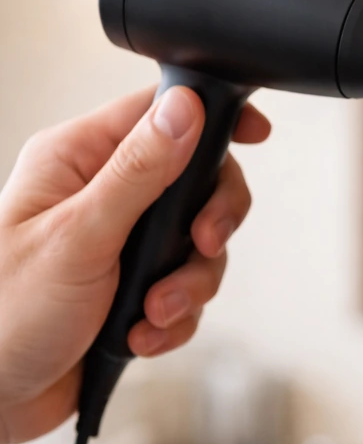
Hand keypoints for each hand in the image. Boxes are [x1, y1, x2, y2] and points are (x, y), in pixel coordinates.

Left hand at [0, 86, 269, 443]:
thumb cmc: (4, 313)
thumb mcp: (78, 236)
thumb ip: (138, 171)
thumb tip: (186, 108)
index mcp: (79, 160)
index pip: (161, 114)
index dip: (213, 119)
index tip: (255, 136)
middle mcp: (104, 194)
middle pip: (197, 182)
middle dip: (210, 223)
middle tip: (202, 246)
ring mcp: (121, 243)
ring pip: (198, 245)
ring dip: (188, 286)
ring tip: (153, 313)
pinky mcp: (133, 288)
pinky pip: (185, 290)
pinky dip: (174, 319)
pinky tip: (141, 336)